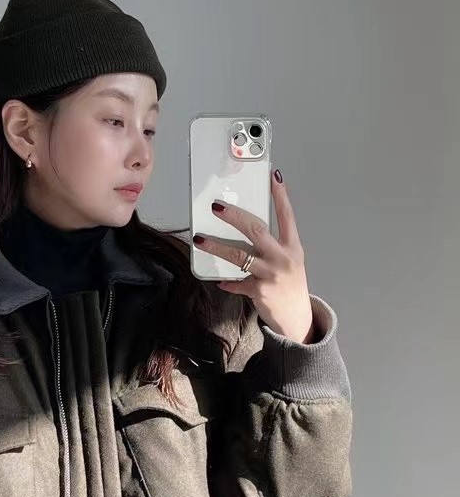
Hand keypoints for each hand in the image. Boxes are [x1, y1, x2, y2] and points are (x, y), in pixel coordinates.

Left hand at [192, 169, 315, 342]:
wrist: (297, 320)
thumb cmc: (290, 286)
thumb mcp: (289, 262)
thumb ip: (273, 246)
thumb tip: (248, 229)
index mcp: (292, 247)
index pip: (287, 216)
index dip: (280, 196)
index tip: (273, 176)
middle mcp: (283, 258)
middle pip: (256, 230)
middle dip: (234, 217)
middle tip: (216, 207)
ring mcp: (270, 275)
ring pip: (239, 256)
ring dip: (217, 247)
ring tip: (200, 240)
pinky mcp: (259, 291)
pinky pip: (236, 283)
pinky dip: (227, 282)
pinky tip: (219, 281)